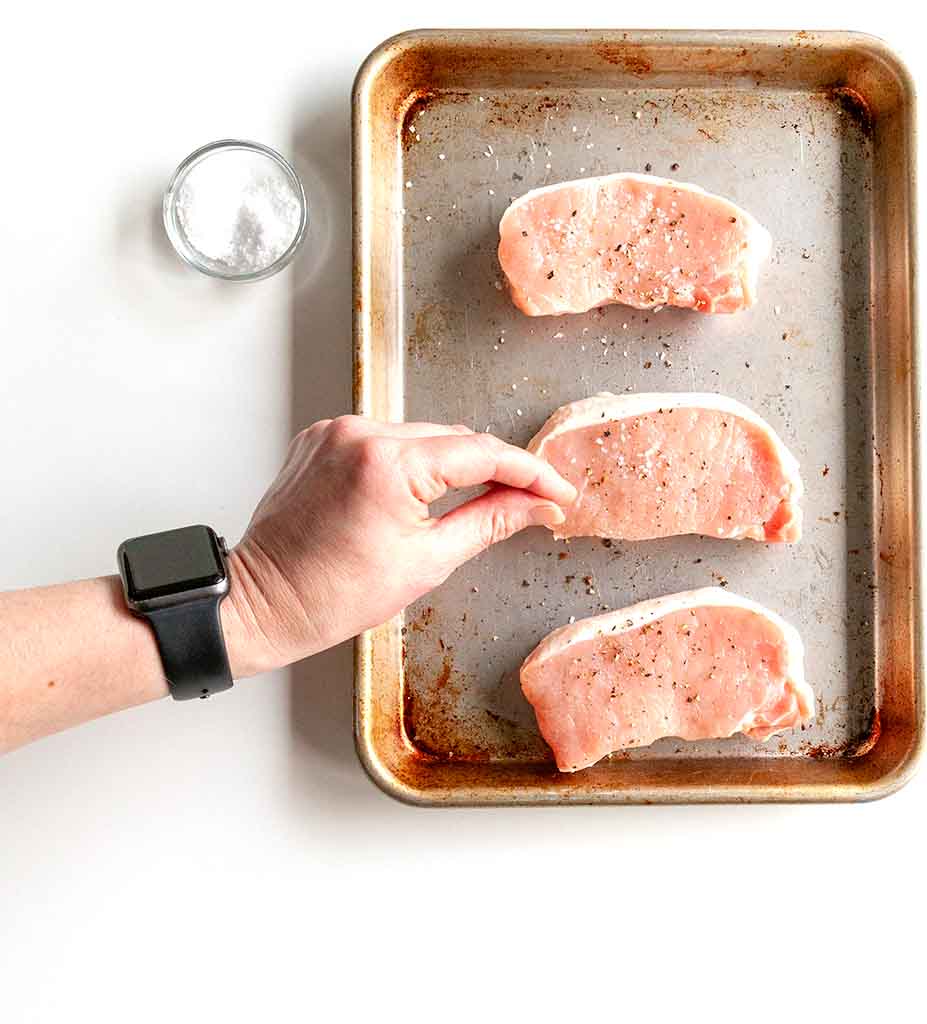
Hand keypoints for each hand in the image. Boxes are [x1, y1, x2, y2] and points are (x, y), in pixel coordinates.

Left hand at [222, 416, 576, 674]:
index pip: (482, 453)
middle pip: (453, 439)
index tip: (557, 491)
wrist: (260, 603)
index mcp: (389, 464)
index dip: (530, 472)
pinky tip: (414, 494)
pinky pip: (384, 439)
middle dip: (493, 469)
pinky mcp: (320, 437)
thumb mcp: (427, 562)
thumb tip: (537, 505)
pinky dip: (408, 461)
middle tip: (528, 500)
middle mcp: (361, 433)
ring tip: (472, 502)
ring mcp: (336, 431)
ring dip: (449, 464)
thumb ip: (489, 522)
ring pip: (420, 436)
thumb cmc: (333, 595)